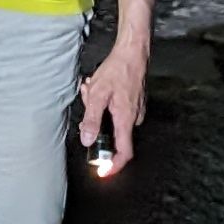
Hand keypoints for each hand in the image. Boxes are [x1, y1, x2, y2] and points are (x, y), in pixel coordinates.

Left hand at [72, 34, 150, 172]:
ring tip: (93, 86)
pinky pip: (117, 109)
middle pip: (112, 132)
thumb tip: (87, 140)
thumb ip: (92, 119)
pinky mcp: (134, 102)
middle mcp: (134, 118)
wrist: (133, 52)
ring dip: (98, 106)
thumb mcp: (98, 94)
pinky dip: (106, 101)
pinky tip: (100, 85)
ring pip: (112, 119)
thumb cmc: (118, 70)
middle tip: (89, 97)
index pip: (123, 152)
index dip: (113, 166)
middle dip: (96, 120)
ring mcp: (136, 110)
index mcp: (126, 120)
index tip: (103, 172)